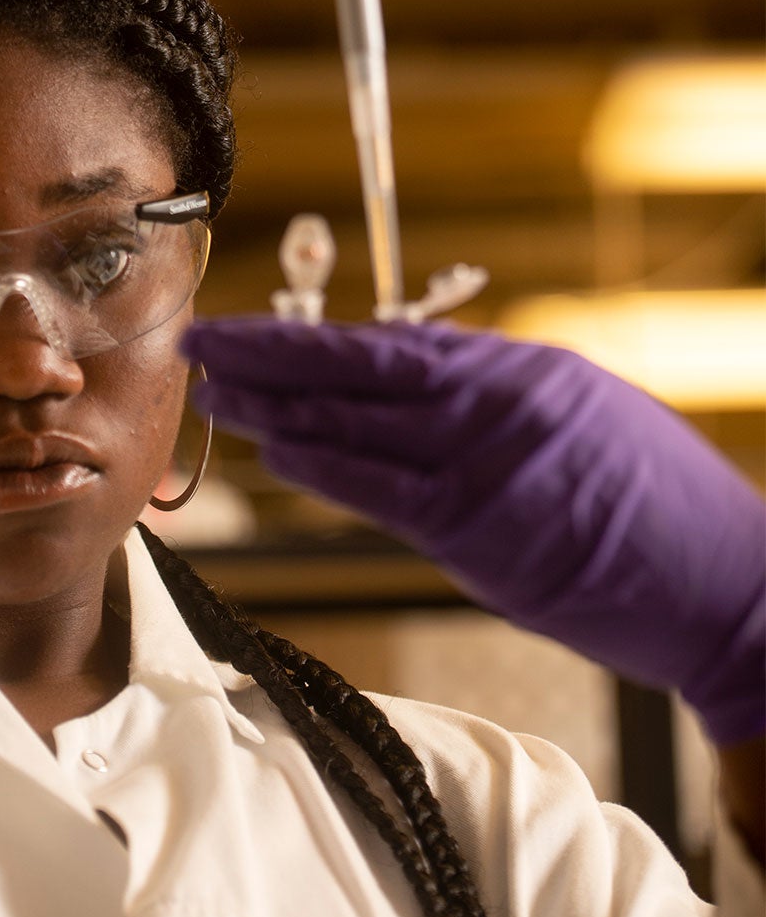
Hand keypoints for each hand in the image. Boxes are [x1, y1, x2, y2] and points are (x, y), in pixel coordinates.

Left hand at [183, 318, 764, 744]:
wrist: (730, 583)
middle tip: (202, 342)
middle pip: (356, 370)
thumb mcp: (579, 416)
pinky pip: (382, 493)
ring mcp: (487, 465)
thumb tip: (405, 387)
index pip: (389, 346)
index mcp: (519, 370)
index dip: (308, 339)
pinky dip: (323, 469)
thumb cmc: (655, 505)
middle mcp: (497, 404)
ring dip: (275, 411)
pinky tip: (275, 453)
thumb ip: (490, 399)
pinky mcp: (483, 531)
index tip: (252, 334)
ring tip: (216, 395)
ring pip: (356, 427)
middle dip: (269, 356)